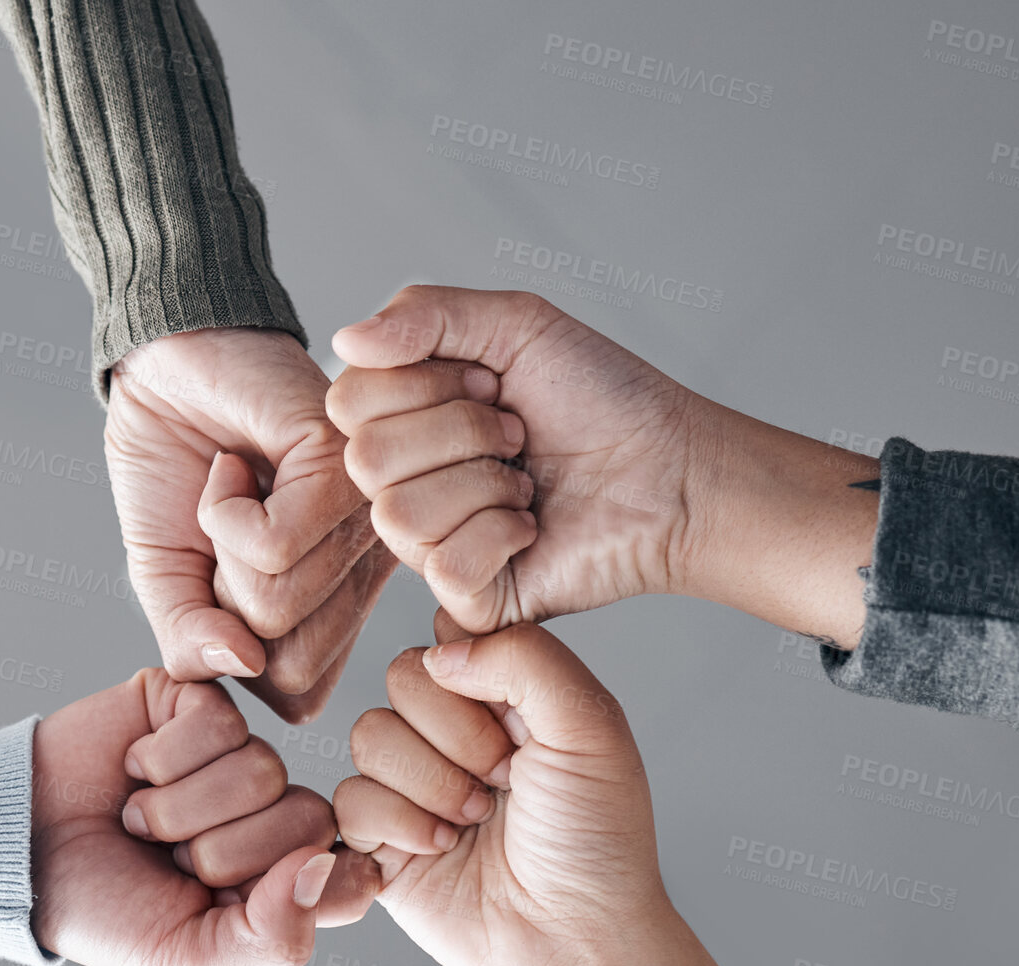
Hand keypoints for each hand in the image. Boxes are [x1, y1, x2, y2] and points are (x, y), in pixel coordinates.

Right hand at [29, 671, 378, 965]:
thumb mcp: (185, 959)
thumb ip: (271, 937)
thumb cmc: (102, 910)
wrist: (19, 848)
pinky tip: (135, 770)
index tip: (247, 899)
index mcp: (283, 882)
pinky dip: (163, 760)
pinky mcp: (199, 705)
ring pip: (263, 769)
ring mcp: (238, 756)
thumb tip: (324, 866)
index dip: (313, 887)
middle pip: (309, 818)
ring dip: (181, 808)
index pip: (354, 876)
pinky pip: (219, 722)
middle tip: (168, 861)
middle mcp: (271, 814)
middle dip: (223, 853)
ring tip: (141, 819)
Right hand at [106, 328, 395, 721]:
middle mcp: (364, 572)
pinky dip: (221, 509)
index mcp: (336, 606)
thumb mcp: (166, 578)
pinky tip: (235, 466)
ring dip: (218, 547)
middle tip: (222, 533)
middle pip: (287, 662)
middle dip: (219, 604)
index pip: (299, 696)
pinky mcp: (343, 470)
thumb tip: (237, 668)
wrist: (166, 370)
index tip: (215, 581)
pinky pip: (273, 544)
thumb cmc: (173, 473)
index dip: (230, 652)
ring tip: (233, 488)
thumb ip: (189, 640)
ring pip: (278, 603)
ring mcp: (362, 521)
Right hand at [328, 287, 879, 647]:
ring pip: (398, 515)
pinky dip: (503, 533)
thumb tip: (343, 340)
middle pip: (366, 459)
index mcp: (403, 420)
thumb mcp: (515, 325)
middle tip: (516, 433)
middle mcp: (404, 484)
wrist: (675, 470)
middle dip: (460, 431)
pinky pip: (444, 565)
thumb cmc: (604, 398)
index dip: (423, 384)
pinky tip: (533, 527)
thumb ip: (423, 313)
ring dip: (484, 484)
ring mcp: (429, 545)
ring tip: (527, 480)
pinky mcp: (466, 598)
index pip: (349, 402)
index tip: (489, 382)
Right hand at [335, 616, 837, 965]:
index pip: (451, 637)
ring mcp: (412, 783)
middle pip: (403, 677)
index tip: (521, 724)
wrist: (576, 939)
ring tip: (476, 821)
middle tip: (504, 782)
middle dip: (458, 736)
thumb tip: (438, 650)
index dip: (476, 675)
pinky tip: (444, 850)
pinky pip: (349, 798)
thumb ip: (524, 656)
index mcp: (504, 694)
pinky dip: (401, 824)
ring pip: (369, 734)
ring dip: (432, 784)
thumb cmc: (597, 840)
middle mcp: (452, 732)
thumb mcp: (590, 725)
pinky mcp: (378, 839)